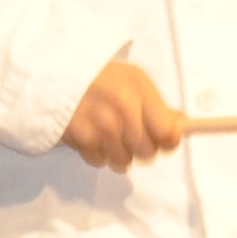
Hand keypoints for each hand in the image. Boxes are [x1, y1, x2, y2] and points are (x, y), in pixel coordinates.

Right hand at [62, 57, 185, 170]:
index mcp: (139, 88)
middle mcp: (123, 107)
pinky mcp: (83, 138)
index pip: (167, 132)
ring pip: (124, 162)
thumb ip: (158, 105)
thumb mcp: (132, 81)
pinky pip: (100, 162)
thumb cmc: (98, 79)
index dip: (166, 141)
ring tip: (107, 134)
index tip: (161, 139)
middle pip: (147, 152)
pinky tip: (91, 135)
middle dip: (140, 148)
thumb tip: (182, 127)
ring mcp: (102, 124)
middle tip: (129, 134)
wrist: (54, 75)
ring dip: (118, 153)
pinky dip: (97, 153)